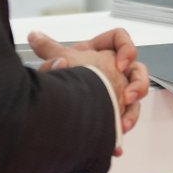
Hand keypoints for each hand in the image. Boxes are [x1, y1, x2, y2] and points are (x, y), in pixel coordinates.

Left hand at [29, 30, 150, 152]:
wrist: (67, 108)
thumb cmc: (69, 78)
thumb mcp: (59, 60)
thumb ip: (48, 48)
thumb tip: (34, 36)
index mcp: (102, 52)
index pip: (121, 40)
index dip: (126, 49)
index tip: (120, 63)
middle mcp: (113, 70)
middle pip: (138, 71)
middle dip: (137, 84)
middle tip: (128, 95)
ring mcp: (118, 89)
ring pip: (137, 95)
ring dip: (133, 109)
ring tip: (124, 119)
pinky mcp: (117, 109)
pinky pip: (127, 116)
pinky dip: (122, 126)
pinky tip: (118, 136)